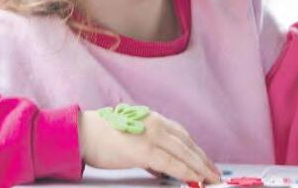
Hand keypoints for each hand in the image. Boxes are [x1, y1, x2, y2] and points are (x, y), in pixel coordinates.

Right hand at [78, 109, 220, 183]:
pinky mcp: (143, 149)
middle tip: (215, 173)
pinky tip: (193, 178)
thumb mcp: (131, 137)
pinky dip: (185, 170)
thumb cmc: (103, 136)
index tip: (207, 162)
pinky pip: (170, 162)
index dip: (196, 150)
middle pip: (187, 143)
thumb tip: (162, 168)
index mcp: (153, 119)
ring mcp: (150, 135)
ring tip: (209, 177)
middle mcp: (155, 123)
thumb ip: (149, 150)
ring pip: (183, 152)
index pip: (182, 135)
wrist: (82, 134)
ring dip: (198, 166)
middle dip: (202, 159)